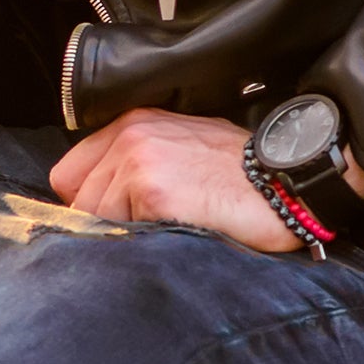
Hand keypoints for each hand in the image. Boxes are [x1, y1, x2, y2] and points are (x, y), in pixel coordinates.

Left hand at [48, 108, 305, 254]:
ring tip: (172, 227)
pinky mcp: (153, 189)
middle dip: (106, 221)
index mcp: (134, 122)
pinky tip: (179, 231)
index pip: (70, 174)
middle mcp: (131, 134)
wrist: (292, 182)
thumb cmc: (244, 174)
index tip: (117, 218)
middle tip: (152, 228)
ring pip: (95, 217)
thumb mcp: (185, 148)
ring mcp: (139, 159)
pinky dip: (144, 241)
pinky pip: (121, 231)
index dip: (90, 202)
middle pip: (78, 198)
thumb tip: (101, 202)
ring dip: (127, 233)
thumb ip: (140, 163)